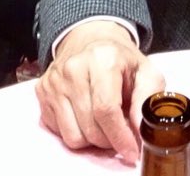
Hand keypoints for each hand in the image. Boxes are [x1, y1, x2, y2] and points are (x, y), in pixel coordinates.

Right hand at [36, 20, 164, 160]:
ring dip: (91, 140)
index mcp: (102, 59)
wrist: (90, 38)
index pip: (106, 109)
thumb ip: (147, 100)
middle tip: (120, 133)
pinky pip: (59, 131)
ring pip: (72, 136)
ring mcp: (54, 81)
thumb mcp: (145, 72)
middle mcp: (73, 69)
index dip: (120, 137)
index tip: (131, 151)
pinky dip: (75, 132)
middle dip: (109, 140)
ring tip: (103, 125)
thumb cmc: (120, 60)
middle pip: (90, 128)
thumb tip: (141, 131)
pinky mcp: (42, 91)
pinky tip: (85, 117)